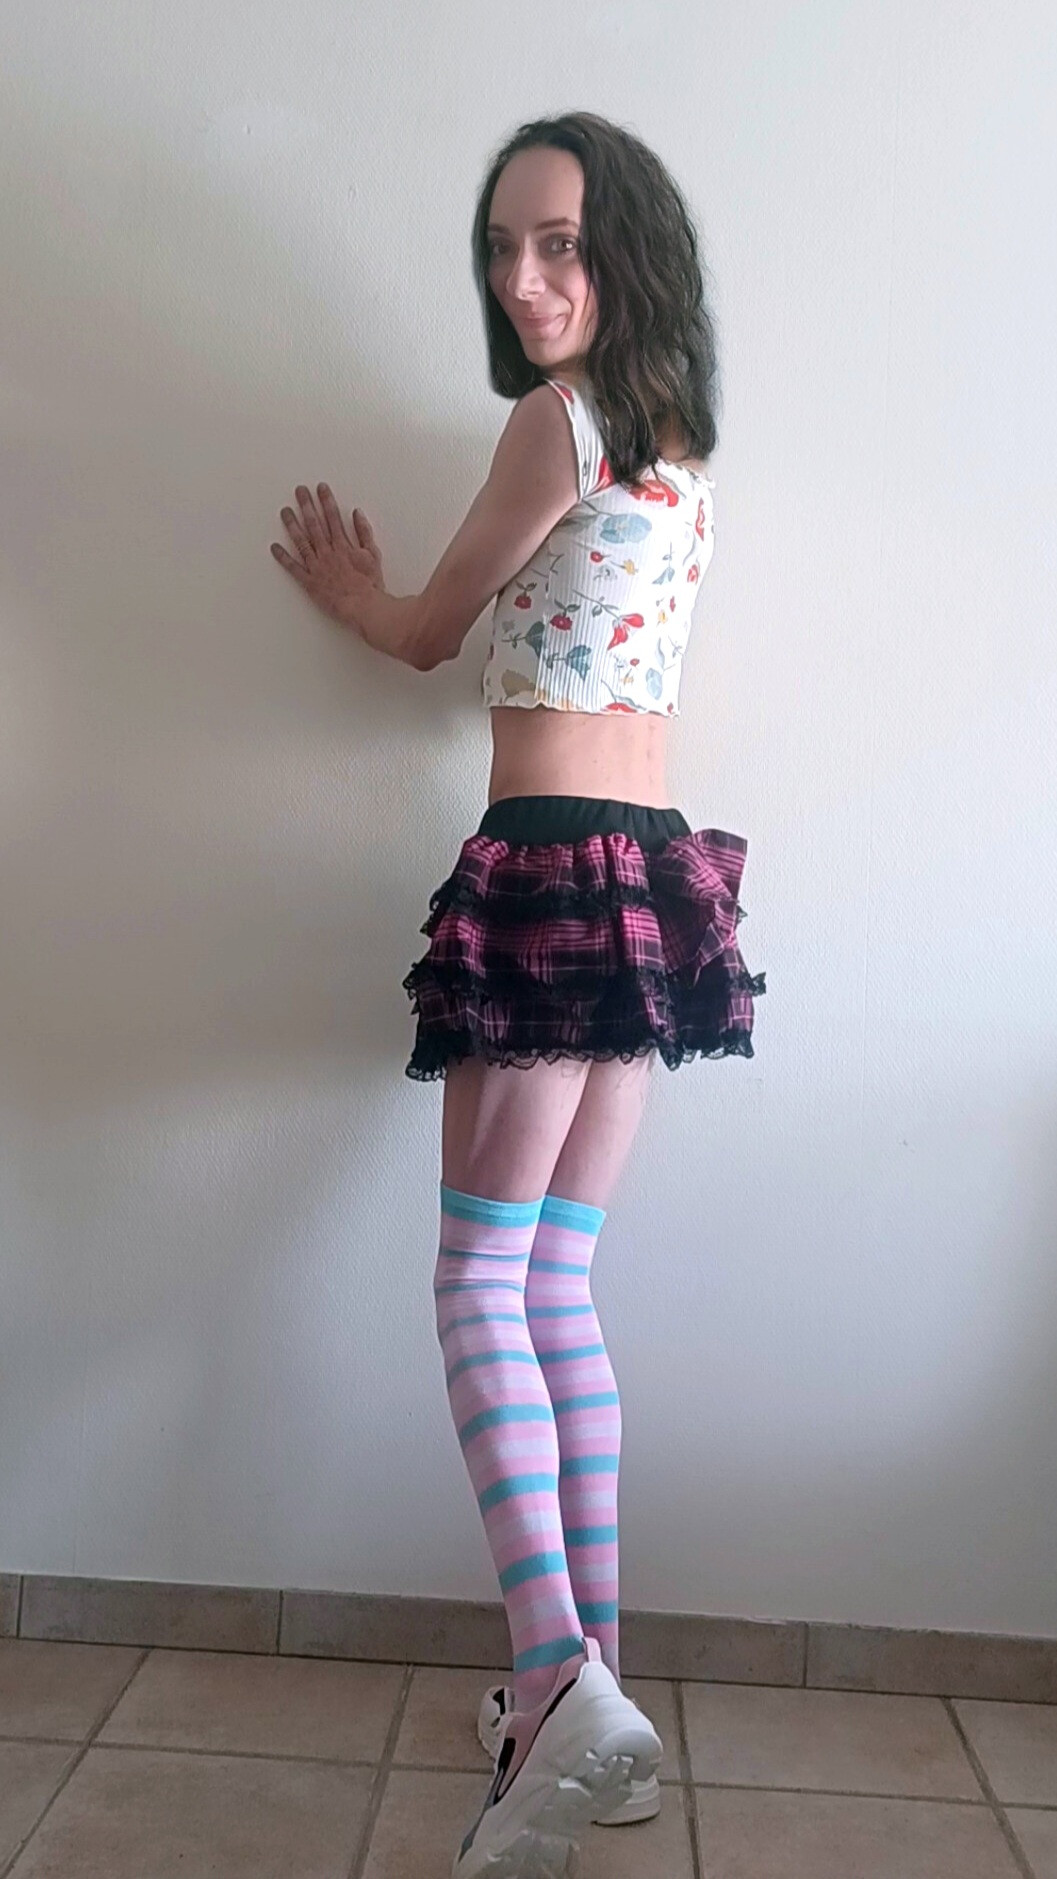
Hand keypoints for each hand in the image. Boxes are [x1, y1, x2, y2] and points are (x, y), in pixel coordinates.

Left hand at [270, 483, 383, 630]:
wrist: (364, 607)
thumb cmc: (370, 584)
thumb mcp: (373, 554)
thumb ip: (364, 532)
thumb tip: (356, 513)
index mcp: (343, 545)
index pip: (333, 517)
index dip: (326, 500)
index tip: (321, 487)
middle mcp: (327, 552)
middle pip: (314, 524)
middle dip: (306, 504)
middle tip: (299, 490)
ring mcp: (317, 566)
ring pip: (301, 541)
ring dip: (292, 524)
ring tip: (285, 511)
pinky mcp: (310, 582)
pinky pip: (293, 568)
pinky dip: (283, 557)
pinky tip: (274, 547)